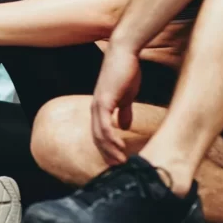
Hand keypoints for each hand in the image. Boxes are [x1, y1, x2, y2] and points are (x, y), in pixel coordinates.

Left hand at [91, 43, 141, 164]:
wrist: (124, 53)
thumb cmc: (126, 71)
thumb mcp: (127, 95)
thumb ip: (124, 111)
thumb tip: (124, 126)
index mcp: (100, 108)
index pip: (100, 134)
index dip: (107, 149)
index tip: (117, 162)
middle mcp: (95, 108)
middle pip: (97, 139)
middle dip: (107, 155)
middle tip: (118, 169)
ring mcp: (98, 105)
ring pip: (100, 135)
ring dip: (109, 151)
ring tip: (120, 163)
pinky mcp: (104, 101)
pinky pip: (105, 125)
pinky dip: (110, 139)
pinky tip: (120, 148)